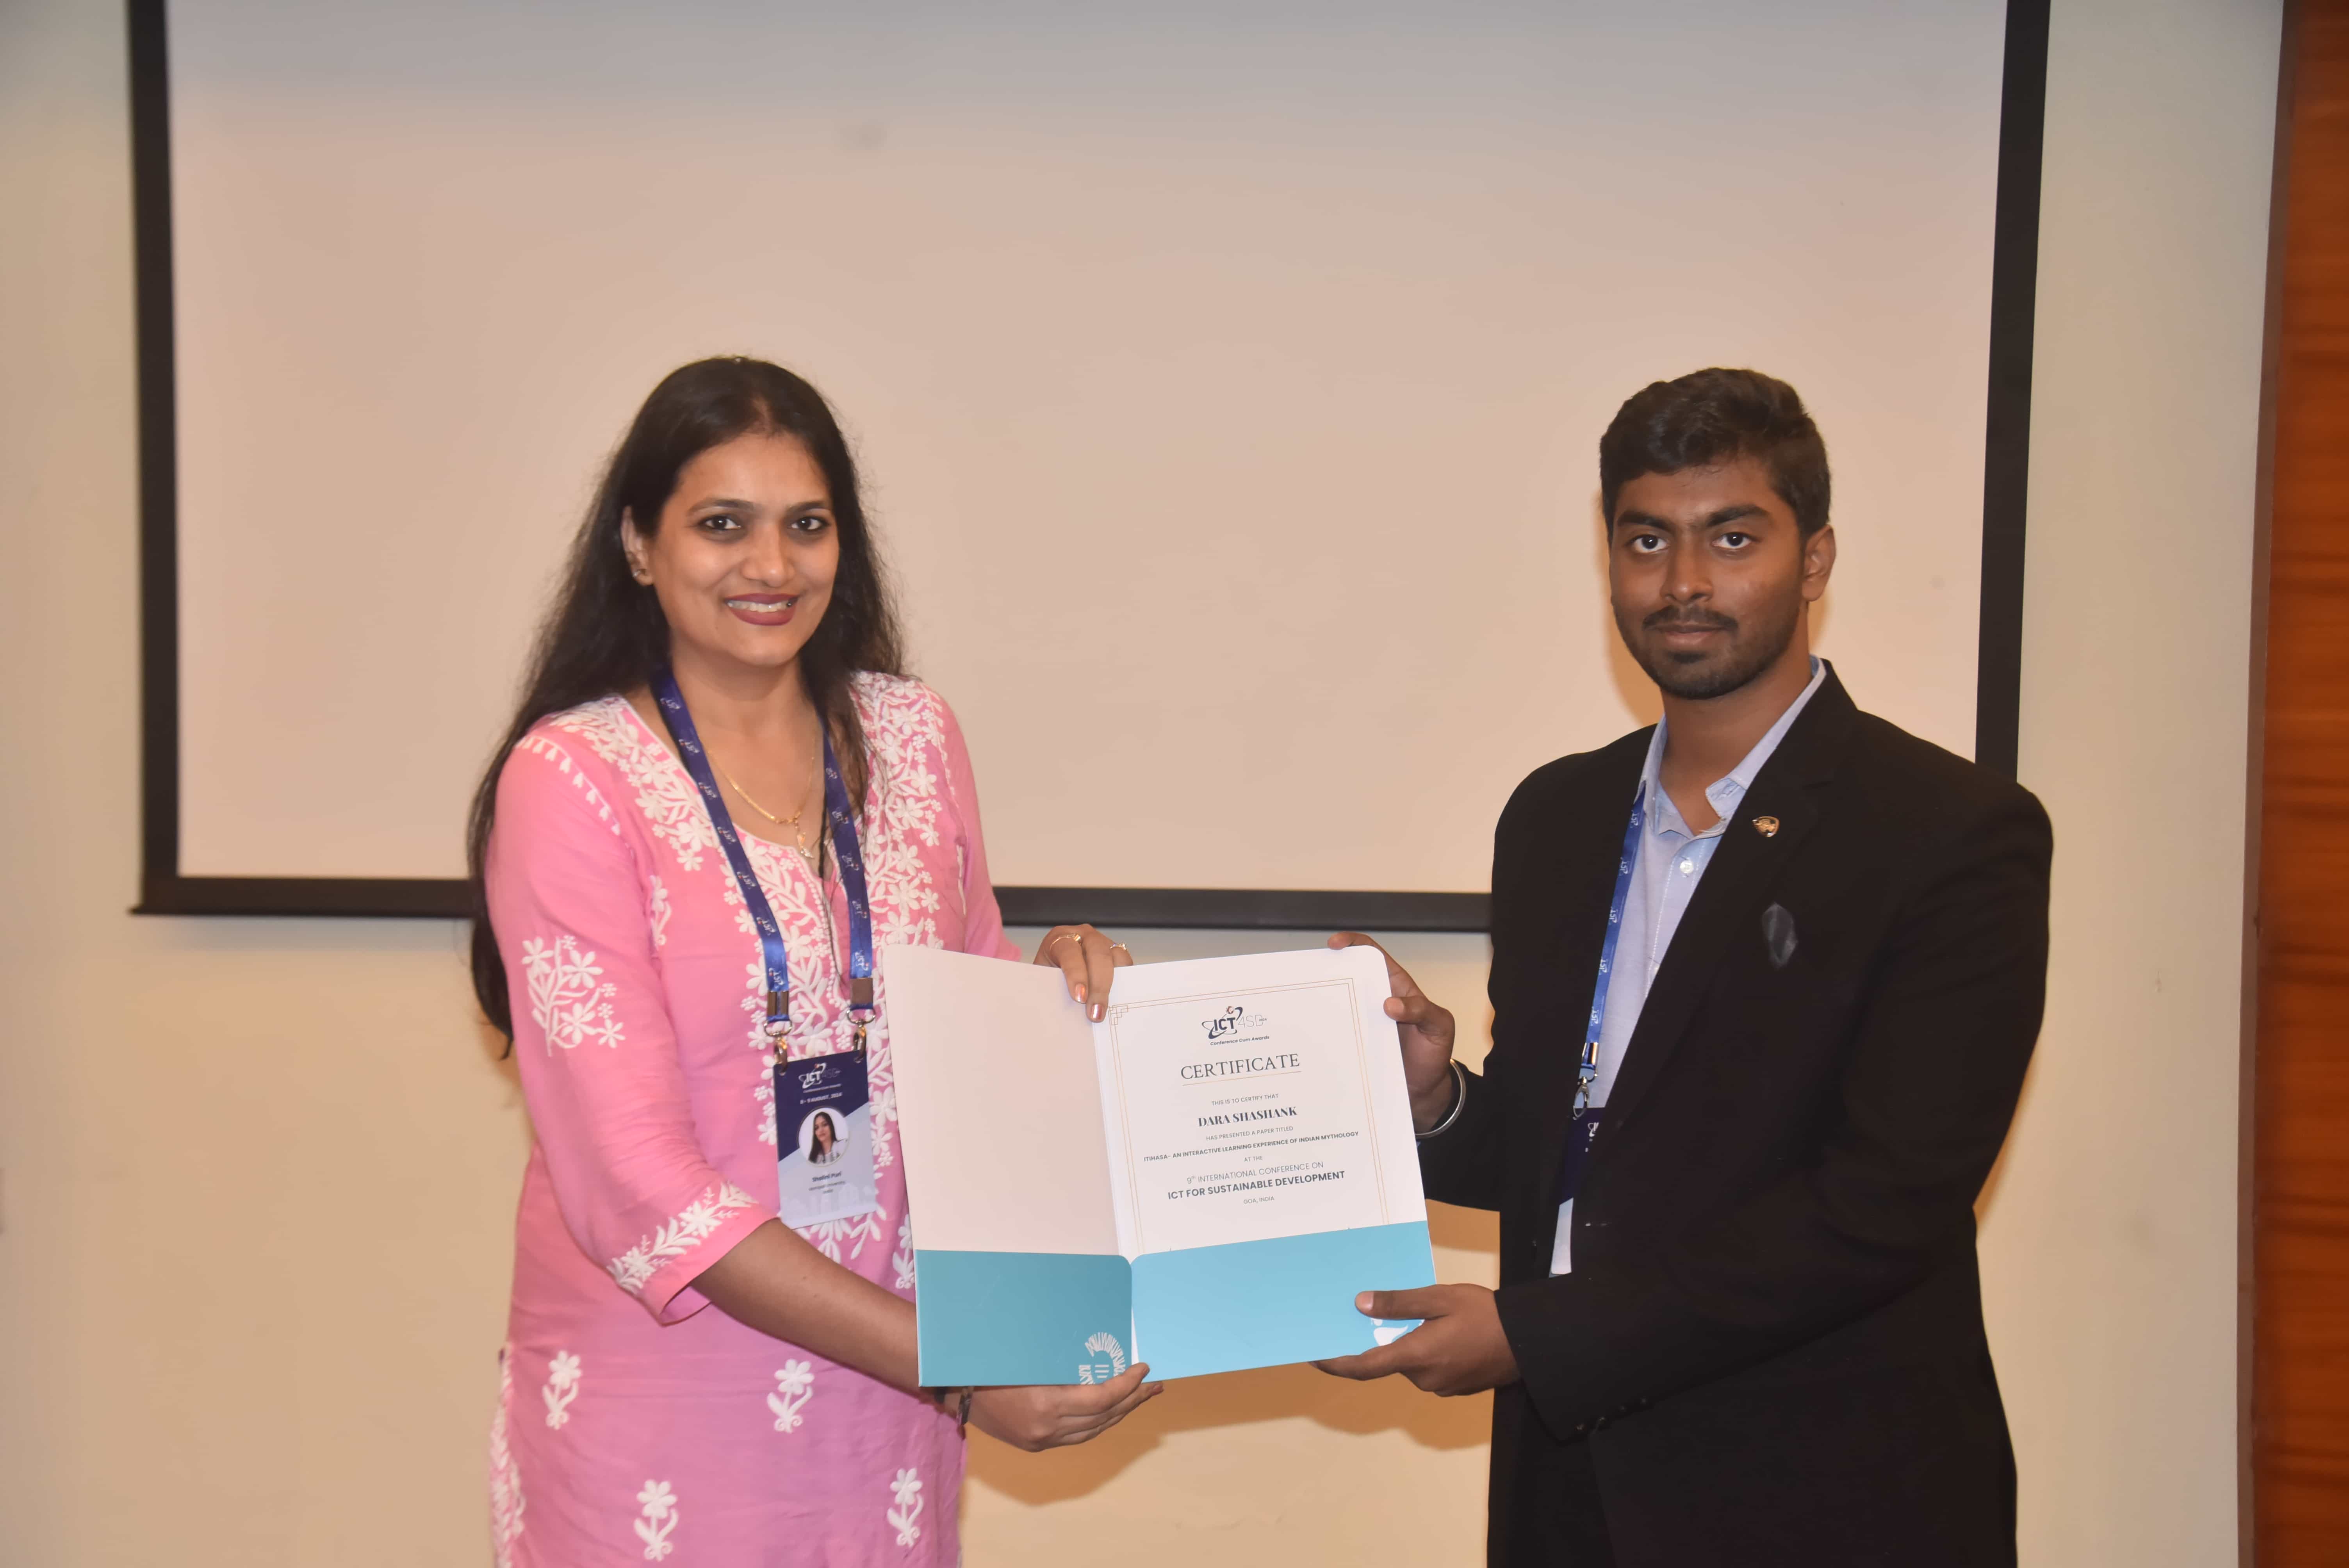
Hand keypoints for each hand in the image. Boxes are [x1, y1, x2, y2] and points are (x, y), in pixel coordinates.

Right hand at [966, 1364, 1163, 1449]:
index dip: (1127, 1386)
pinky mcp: (1035, 1445)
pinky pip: (1077, 1436)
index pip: (1101, 1399)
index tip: (1144, 1370)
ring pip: (1094, 1431)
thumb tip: (1105, 1353)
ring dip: (1119, 1413)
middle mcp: (1047, 1429)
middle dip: (1132, 1400)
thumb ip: (1066, 1361)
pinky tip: (1110, 1410)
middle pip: (1103, 1418)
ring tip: (1140, 1397)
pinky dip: (1098, 1423)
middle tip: (1154, 1385)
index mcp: (1046, 1404)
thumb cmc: (993, 1361)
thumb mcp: (1032, 1355)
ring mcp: (1041, 1440)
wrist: (956, 1386)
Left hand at [1033, 924, 1132, 1021]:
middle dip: (1098, 985)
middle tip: (1095, 1012)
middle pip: (1097, 954)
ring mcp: (1102, 941)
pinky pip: (1126, 963)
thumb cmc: (1049, 973)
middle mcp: (1083, 936)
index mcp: (1060, 939)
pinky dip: (1123, 981)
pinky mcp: (1116, 951)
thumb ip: (1052, 989)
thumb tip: (1063, 1010)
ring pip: (1115, 957)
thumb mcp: (1045, 979)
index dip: (1075, 974)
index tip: (1079, 997)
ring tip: (1106, 1009)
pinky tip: (1116, 998)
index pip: (1069, 952)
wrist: (1056, 967)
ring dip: (1112, 985)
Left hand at [1314, 1285, 1519, 1396]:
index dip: (1335, 1363)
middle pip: (1389, 1360)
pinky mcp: (1456, 1387)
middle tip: (1378, 1310)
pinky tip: (1441, 1331)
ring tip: (1422, 1315)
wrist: (1529, 1341)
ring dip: (1408, 1343)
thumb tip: (1360, 1304)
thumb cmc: (1484, 1315)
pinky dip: (1426, 1352)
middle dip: (1382, 1339)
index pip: (1363, 1366)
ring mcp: (1441, 1386)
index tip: (1313, 1357)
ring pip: (1411, 1363)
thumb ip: (1399, 1303)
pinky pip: (1430, 1369)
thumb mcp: (1440, 1299)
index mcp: (1415, 1356)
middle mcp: (1423, 1378)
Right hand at [1328, 933, 1457, 1129]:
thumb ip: (1422, 1010)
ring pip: (1337, 1005)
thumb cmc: (1435, 1053)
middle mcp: (1374, 1001)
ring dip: (1321, 1004)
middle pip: (1346, 977)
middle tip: (1309, 979)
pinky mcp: (1354, 1044)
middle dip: (1325, 972)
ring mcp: (1362, 1023)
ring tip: (1303, 1007)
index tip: (1334, 945)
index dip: (1353, 943)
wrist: (1427, 1091)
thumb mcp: (1439, 1027)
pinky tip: (1311, 1038)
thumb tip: (1389, 1004)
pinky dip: (1323, 1034)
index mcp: (1395, 986)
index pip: (1372, 955)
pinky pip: (1336, 1034)